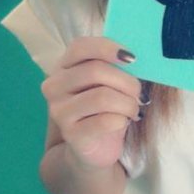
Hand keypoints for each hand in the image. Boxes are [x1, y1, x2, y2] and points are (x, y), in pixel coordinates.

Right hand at [41, 37, 142, 170]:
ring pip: (103, 97)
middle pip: (95, 71)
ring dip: (128, 103)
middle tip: (138, 93)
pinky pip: (106, 121)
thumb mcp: (108, 82)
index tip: (132, 58)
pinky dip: (122, 120)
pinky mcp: (71, 133)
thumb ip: (115, 65)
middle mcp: (55, 86)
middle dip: (127, 81)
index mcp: (64, 67)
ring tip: (132, 109)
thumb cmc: (105, 109)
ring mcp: (60, 110)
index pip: (80, 46)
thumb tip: (134, 56)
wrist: (94, 147)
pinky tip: (122, 122)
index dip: (107, 48)